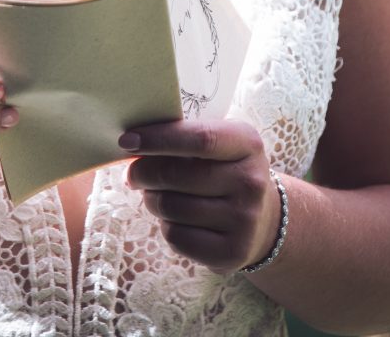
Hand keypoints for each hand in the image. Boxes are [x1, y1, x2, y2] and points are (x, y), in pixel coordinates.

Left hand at [120, 119, 281, 273]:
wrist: (263, 220)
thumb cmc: (223, 171)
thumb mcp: (217, 143)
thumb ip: (181, 136)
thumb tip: (130, 143)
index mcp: (247, 143)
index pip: (199, 138)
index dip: (157, 139)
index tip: (126, 140)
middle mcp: (251, 182)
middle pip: (176, 175)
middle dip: (143, 173)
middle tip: (133, 174)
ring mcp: (245, 220)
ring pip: (171, 207)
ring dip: (152, 200)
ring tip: (158, 196)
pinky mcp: (233, 252)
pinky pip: (176, 237)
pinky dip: (166, 227)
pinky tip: (177, 220)